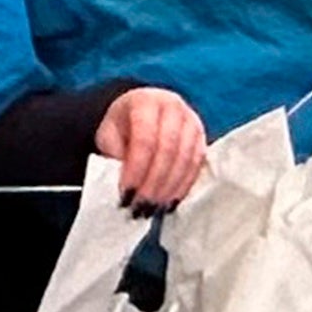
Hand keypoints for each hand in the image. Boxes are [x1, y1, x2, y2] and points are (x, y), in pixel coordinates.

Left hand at [98, 85, 209, 209]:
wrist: (141, 112)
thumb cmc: (122, 128)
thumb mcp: (109, 138)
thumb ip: (116, 159)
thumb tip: (127, 191)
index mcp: (145, 101)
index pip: (144, 139)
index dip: (136, 170)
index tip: (126, 195)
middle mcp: (172, 107)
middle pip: (168, 149)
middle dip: (154, 183)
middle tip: (141, 207)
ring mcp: (191, 120)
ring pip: (185, 158)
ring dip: (169, 188)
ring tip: (153, 209)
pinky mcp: (201, 136)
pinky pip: (196, 164)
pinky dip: (183, 186)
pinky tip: (169, 202)